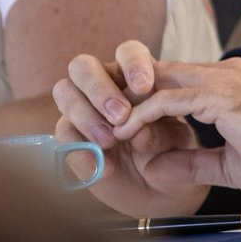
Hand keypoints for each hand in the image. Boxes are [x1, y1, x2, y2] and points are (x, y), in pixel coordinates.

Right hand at [53, 42, 205, 215]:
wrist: (160, 189)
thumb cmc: (173, 152)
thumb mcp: (178, 141)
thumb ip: (164, 133)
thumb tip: (139, 130)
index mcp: (136, 75)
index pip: (128, 52)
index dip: (133, 64)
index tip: (144, 87)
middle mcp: (104, 85)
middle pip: (83, 65)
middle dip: (100, 88)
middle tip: (120, 115)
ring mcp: (82, 109)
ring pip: (64, 91)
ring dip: (85, 114)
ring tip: (110, 142)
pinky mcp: (70, 137)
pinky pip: (62, 134)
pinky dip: (80, 150)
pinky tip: (104, 167)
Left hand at [84, 49, 240, 202]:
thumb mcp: (228, 165)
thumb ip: (191, 161)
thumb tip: (155, 169)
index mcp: (231, 84)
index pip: (175, 82)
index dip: (143, 101)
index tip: (118, 127)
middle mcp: (228, 73)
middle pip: (159, 73)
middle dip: (125, 95)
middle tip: (96, 120)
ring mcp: (226, 81)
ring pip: (157, 81)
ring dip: (126, 105)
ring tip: (102, 129)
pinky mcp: (223, 97)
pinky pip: (167, 100)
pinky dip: (141, 115)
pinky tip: (123, 132)